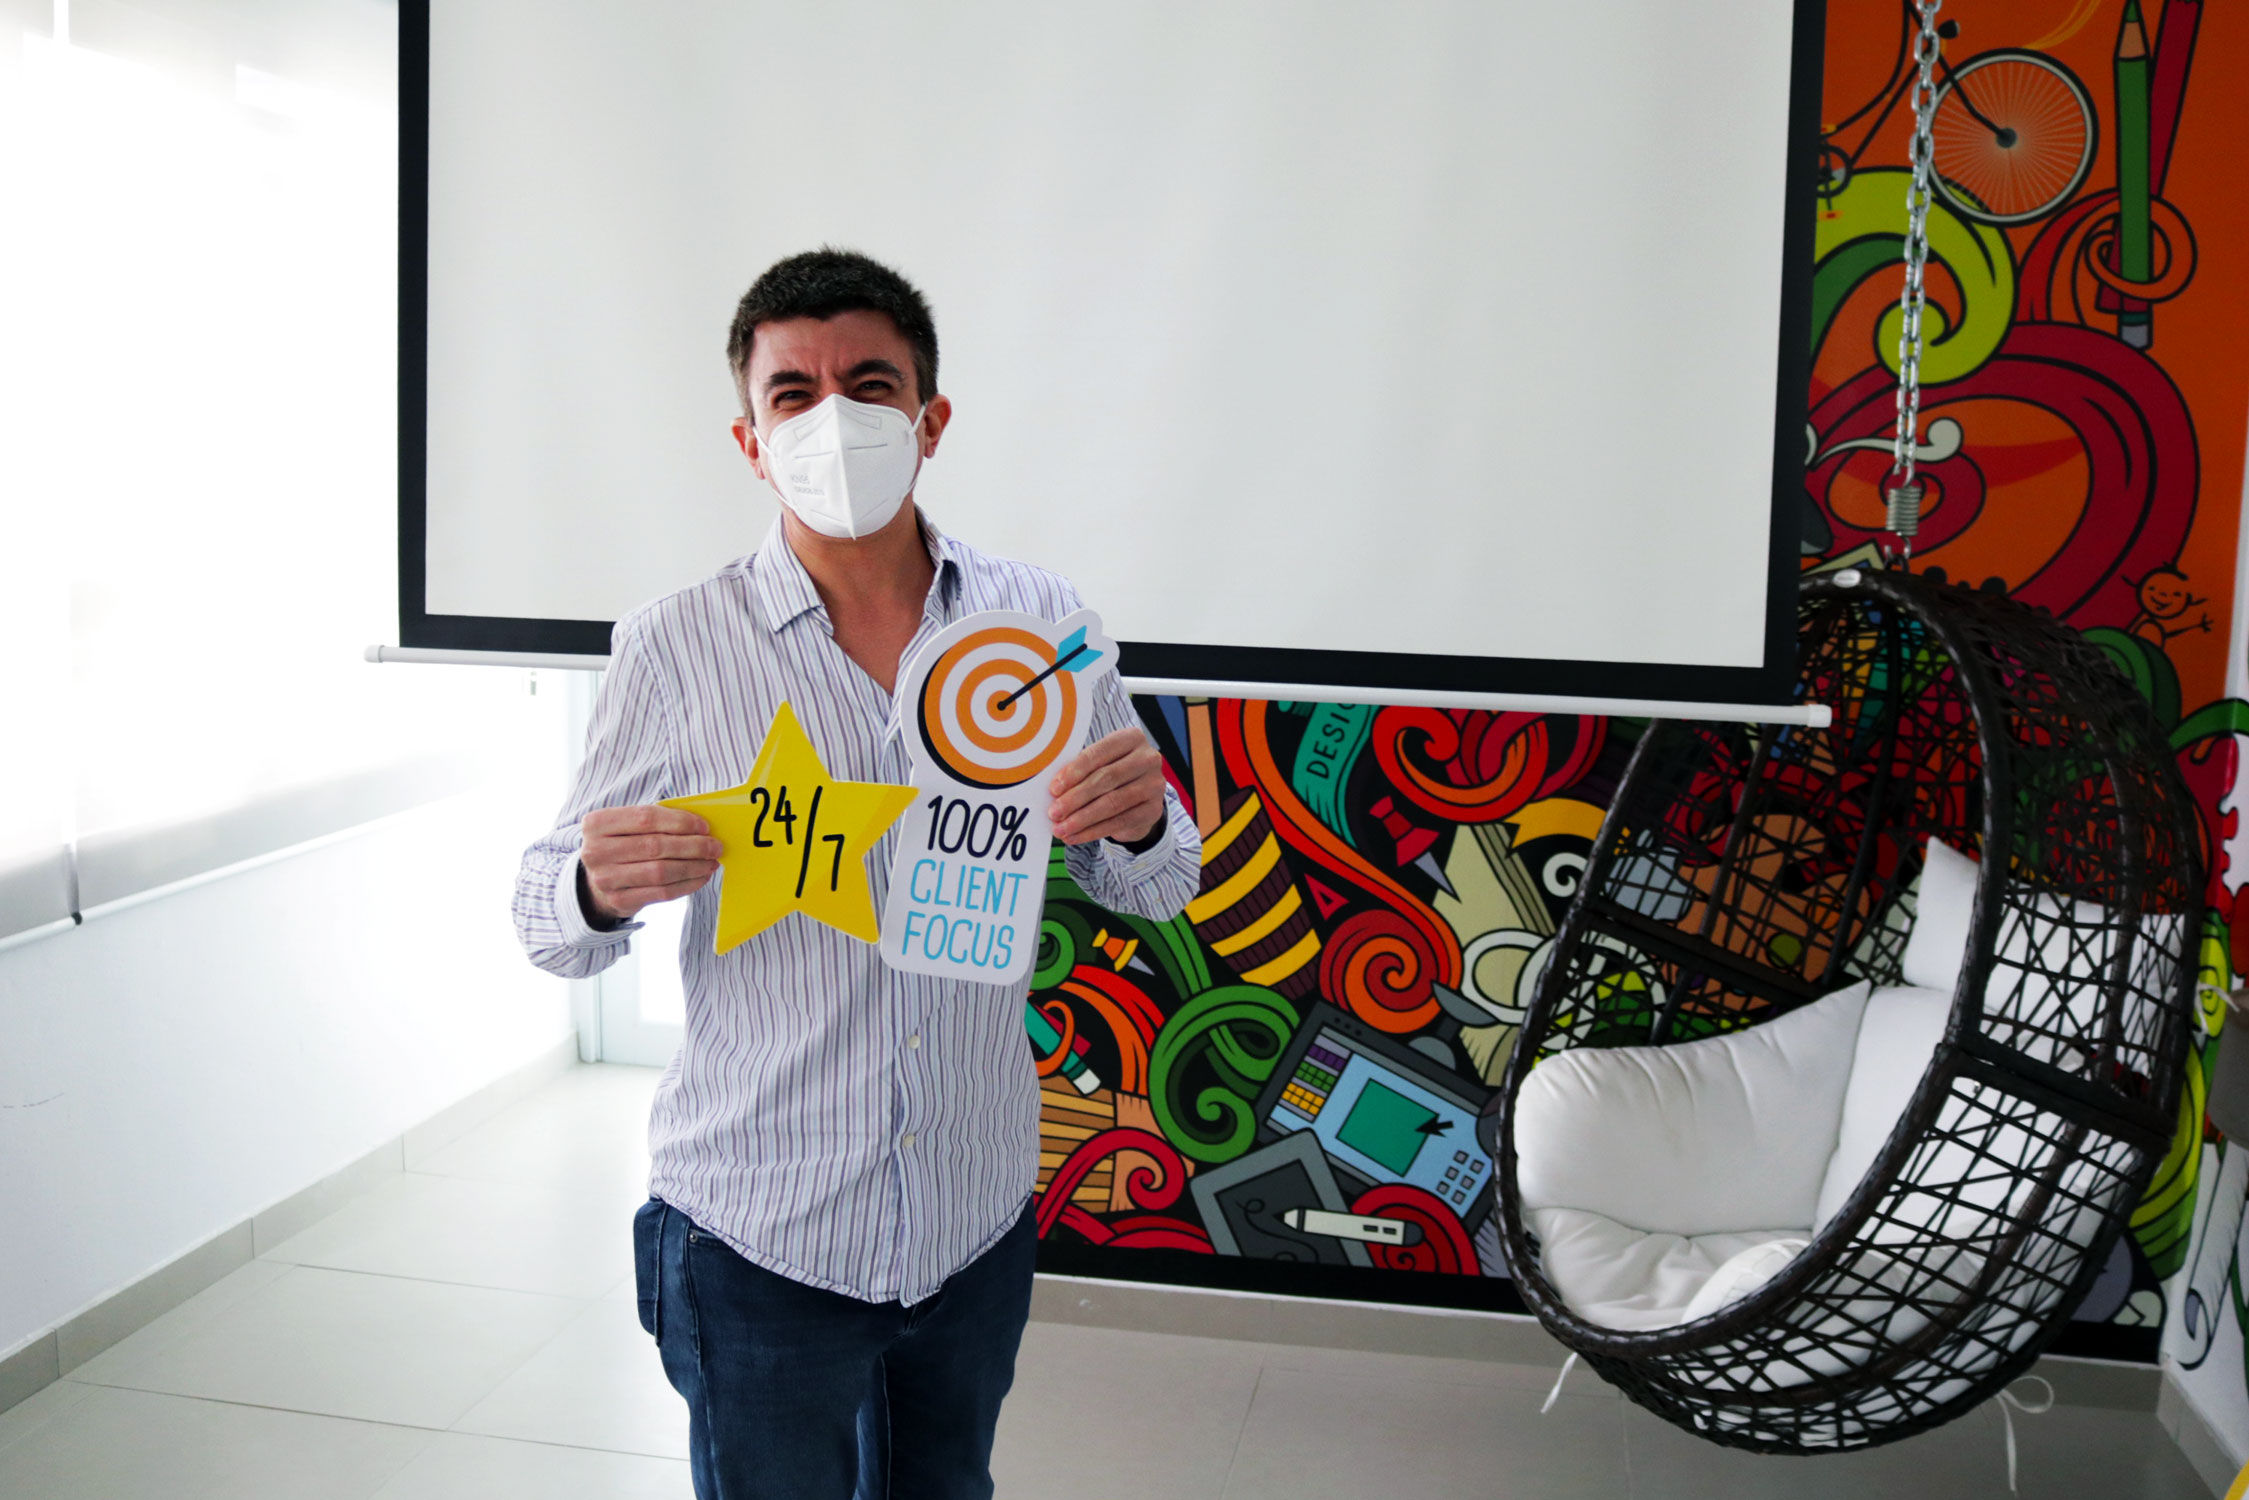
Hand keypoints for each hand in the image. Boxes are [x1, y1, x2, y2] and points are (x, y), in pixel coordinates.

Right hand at [580, 804, 722, 921]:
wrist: (599, 880)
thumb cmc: (623, 844)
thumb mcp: (628, 826)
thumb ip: (656, 821)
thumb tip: (701, 827)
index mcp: (597, 824)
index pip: (646, 818)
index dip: (680, 821)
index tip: (704, 826)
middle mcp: (595, 851)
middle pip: (655, 846)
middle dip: (693, 846)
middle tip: (715, 846)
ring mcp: (605, 879)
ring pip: (661, 871)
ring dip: (693, 866)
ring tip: (711, 861)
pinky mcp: (619, 901)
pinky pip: (662, 893)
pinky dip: (687, 884)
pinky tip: (700, 876)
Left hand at [1050, 728, 1166, 846]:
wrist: (1140, 797)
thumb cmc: (1112, 775)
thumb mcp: (1099, 764)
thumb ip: (1080, 770)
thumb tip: (1055, 790)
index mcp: (1131, 738)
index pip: (1098, 753)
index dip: (1074, 771)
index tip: (1054, 789)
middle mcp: (1147, 758)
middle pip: (1106, 778)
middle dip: (1076, 798)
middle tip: (1054, 812)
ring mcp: (1154, 784)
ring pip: (1113, 803)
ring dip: (1082, 818)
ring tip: (1061, 828)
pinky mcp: (1154, 809)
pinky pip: (1119, 822)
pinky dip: (1093, 831)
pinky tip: (1075, 836)